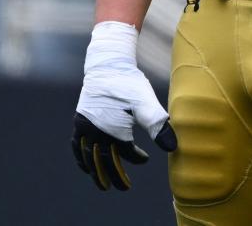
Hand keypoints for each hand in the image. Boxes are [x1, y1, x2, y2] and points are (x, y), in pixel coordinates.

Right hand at [71, 21, 176, 190]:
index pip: (123, 152)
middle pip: (103, 160)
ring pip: (89, 156)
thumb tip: (173, 147)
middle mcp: (94, 130)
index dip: (135, 158)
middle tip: (124, 188)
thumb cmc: (130, 82)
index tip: (145, 159)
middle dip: (114, 175)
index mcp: (112, 128)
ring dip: (97, 171)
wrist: (108, 63)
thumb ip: (158, 124)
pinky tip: (87, 165)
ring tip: (103, 183)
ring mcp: (84, 126)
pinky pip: (77, 145)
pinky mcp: (79, 120)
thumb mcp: (146, 102)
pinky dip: (82, 157)